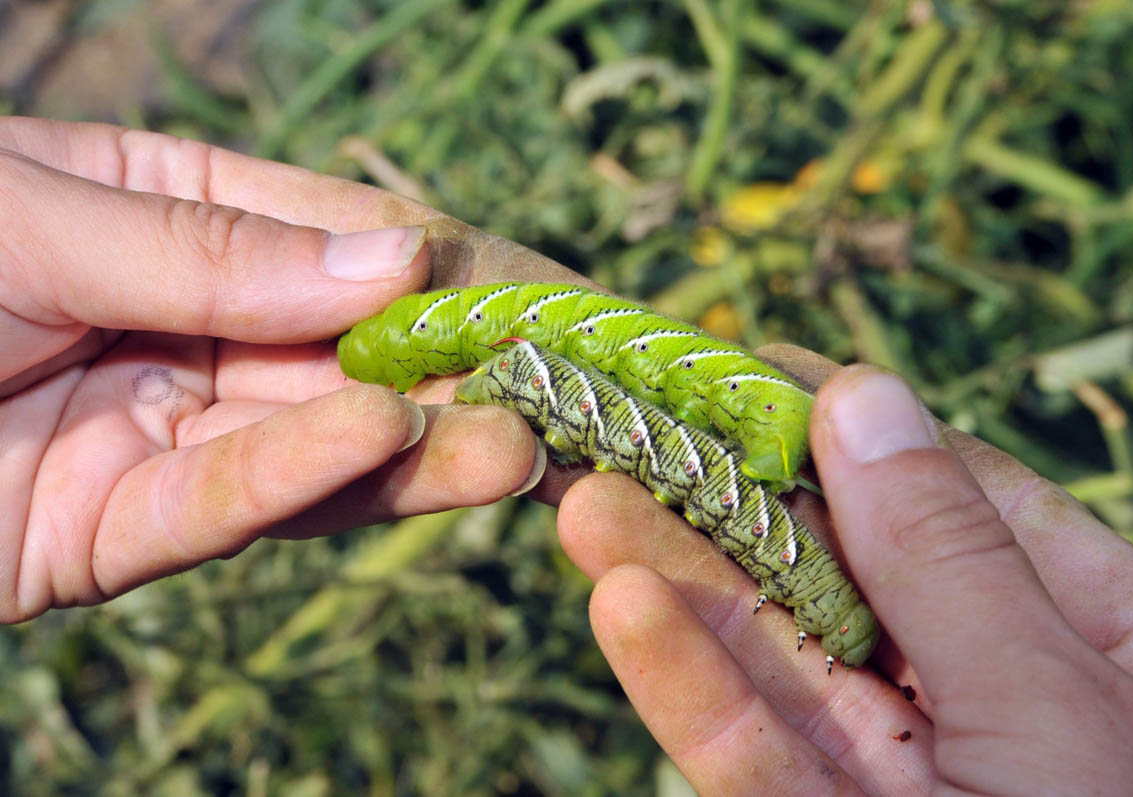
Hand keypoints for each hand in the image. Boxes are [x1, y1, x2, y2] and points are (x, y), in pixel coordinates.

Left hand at [0, 117, 571, 621]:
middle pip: (354, 361)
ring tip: (517, 448)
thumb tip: (403, 260)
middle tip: (568, 398)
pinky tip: (379, 442)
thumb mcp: (43, 222)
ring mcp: (160, 436)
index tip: (554, 298)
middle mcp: (190, 334)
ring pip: (312, 451)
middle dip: (461, 380)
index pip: (344, 245)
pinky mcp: (114, 532)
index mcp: (178, 225)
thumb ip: (217, 253)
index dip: (454, 270)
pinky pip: (219, 508)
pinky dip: (300, 478)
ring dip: (418, 452)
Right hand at [558, 348, 1132, 793]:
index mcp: (1096, 640)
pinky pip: (756, 756)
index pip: (953, 496)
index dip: (847, 424)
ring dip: (679, 582)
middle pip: (840, 574)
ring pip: (778, 663)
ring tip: (587, 499)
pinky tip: (624, 606)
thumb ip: (950, 557)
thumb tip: (862, 397)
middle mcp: (989, 699)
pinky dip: (689, 688)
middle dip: (731, 500)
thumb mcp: (1061, 703)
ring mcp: (906, 778)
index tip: (749, 366)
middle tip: (623, 424)